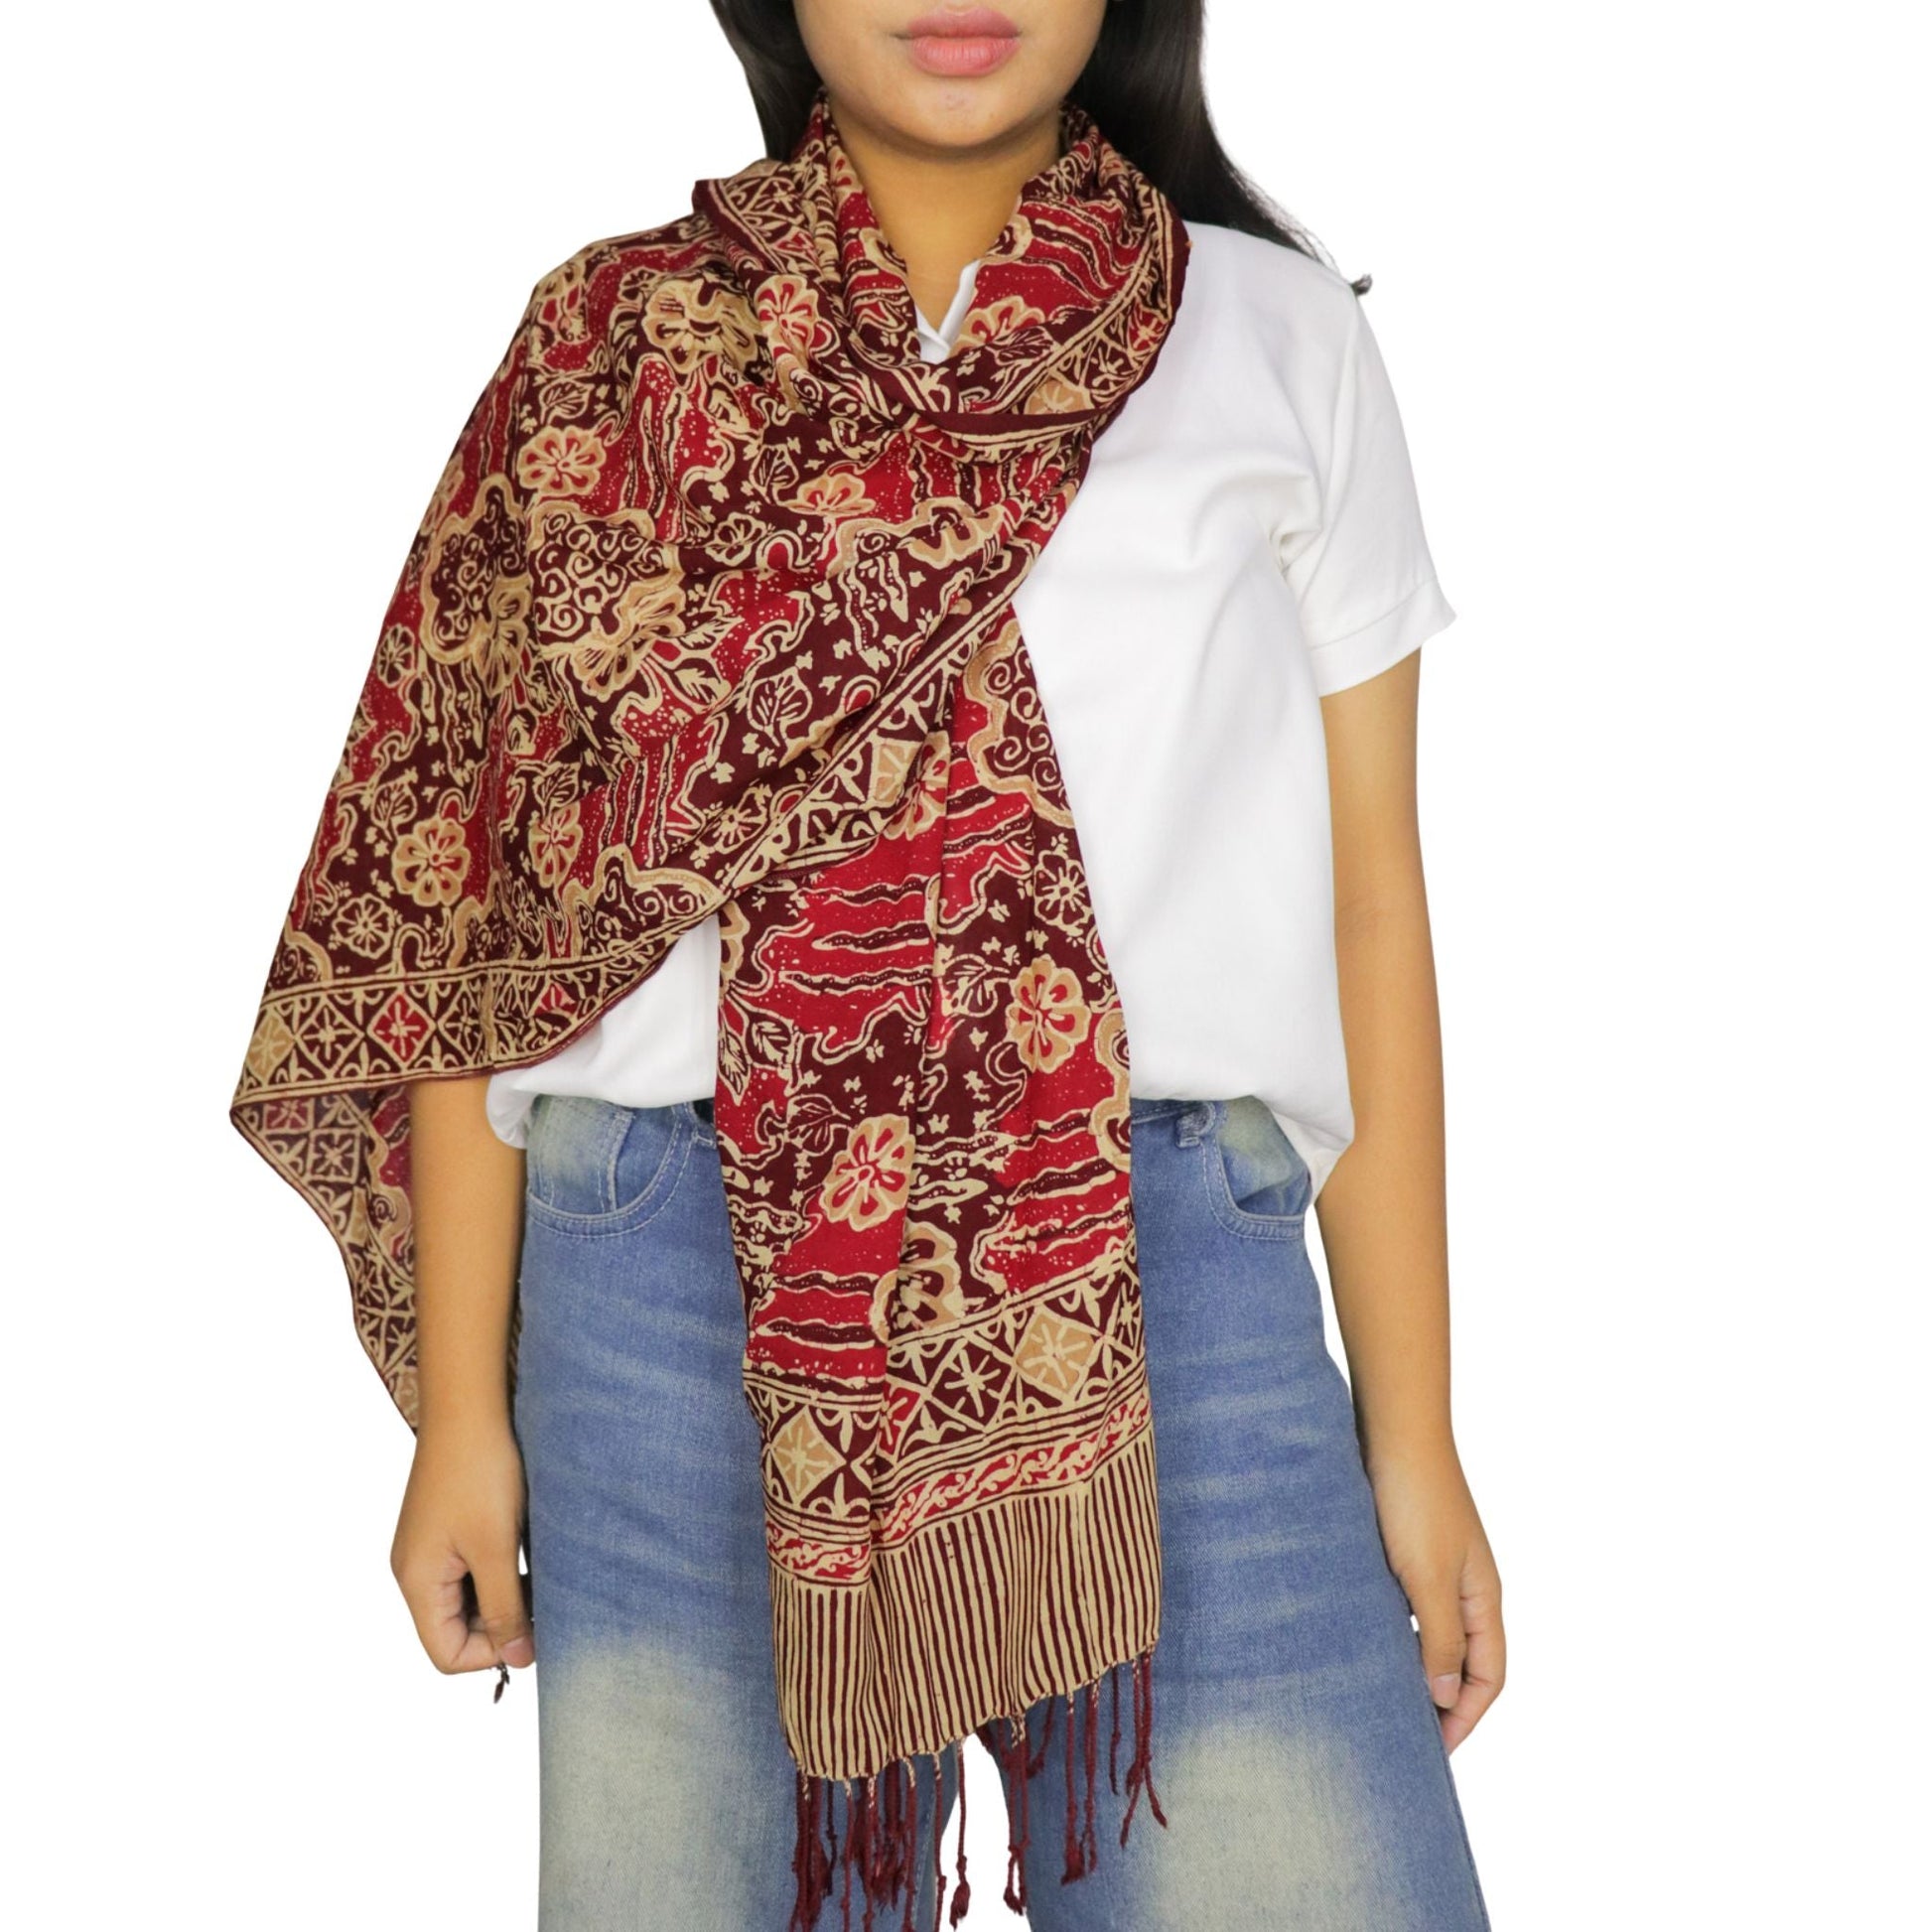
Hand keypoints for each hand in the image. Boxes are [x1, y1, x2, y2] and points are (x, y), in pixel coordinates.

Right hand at [390, 1415, 534, 1680]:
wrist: (469, 1406)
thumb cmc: (479, 1472)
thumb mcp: (496, 1548)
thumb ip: (504, 1608)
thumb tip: (516, 1660)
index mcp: (417, 1582)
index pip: (447, 1653)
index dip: (492, 1653)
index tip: (533, 1628)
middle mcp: (415, 1570)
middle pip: (455, 1629)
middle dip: (500, 1624)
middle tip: (544, 1601)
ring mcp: (429, 1547)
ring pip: (467, 1598)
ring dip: (504, 1595)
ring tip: (540, 1574)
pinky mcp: (446, 1527)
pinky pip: (470, 1569)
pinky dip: (499, 1570)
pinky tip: (528, 1551)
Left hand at [1366, 1442, 1503, 1751]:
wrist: (1392, 1426)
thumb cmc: (1414, 1498)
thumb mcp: (1427, 1578)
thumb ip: (1440, 1639)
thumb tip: (1449, 1697)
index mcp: (1483, 1596)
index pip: (1489, 1676)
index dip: (1466, 1717)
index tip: (1433, 1751)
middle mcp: (1465, 1584)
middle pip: (1463, 1660)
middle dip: (1441, 1701)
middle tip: (1403, 1735)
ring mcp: (1436, 1563)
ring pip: (1431, 1632)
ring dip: (1413, 1665)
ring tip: (1378, 1696)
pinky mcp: (1403, 1545)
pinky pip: (1404, 1603)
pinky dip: (1391, 1630)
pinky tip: (1359, 1639)